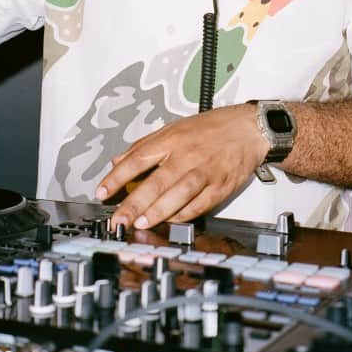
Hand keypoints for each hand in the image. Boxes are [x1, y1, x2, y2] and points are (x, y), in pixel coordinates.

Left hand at [96, 104, 266, 230]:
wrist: (249, 128)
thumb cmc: (212, 127)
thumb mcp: (174, 127)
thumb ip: (145, 145)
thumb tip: (118, 161)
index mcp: (172, 139)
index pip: (138, 159)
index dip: (117, 177)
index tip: (102, 192)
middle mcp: (187, 155)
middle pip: (156, 182)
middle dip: (134, 203)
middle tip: (118, 219)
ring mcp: (205, 172)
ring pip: (178, 195)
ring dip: (157, 212)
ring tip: (140, 224)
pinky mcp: (220, 187)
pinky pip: (199, 205)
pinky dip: (183, 216)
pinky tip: (170, 222)